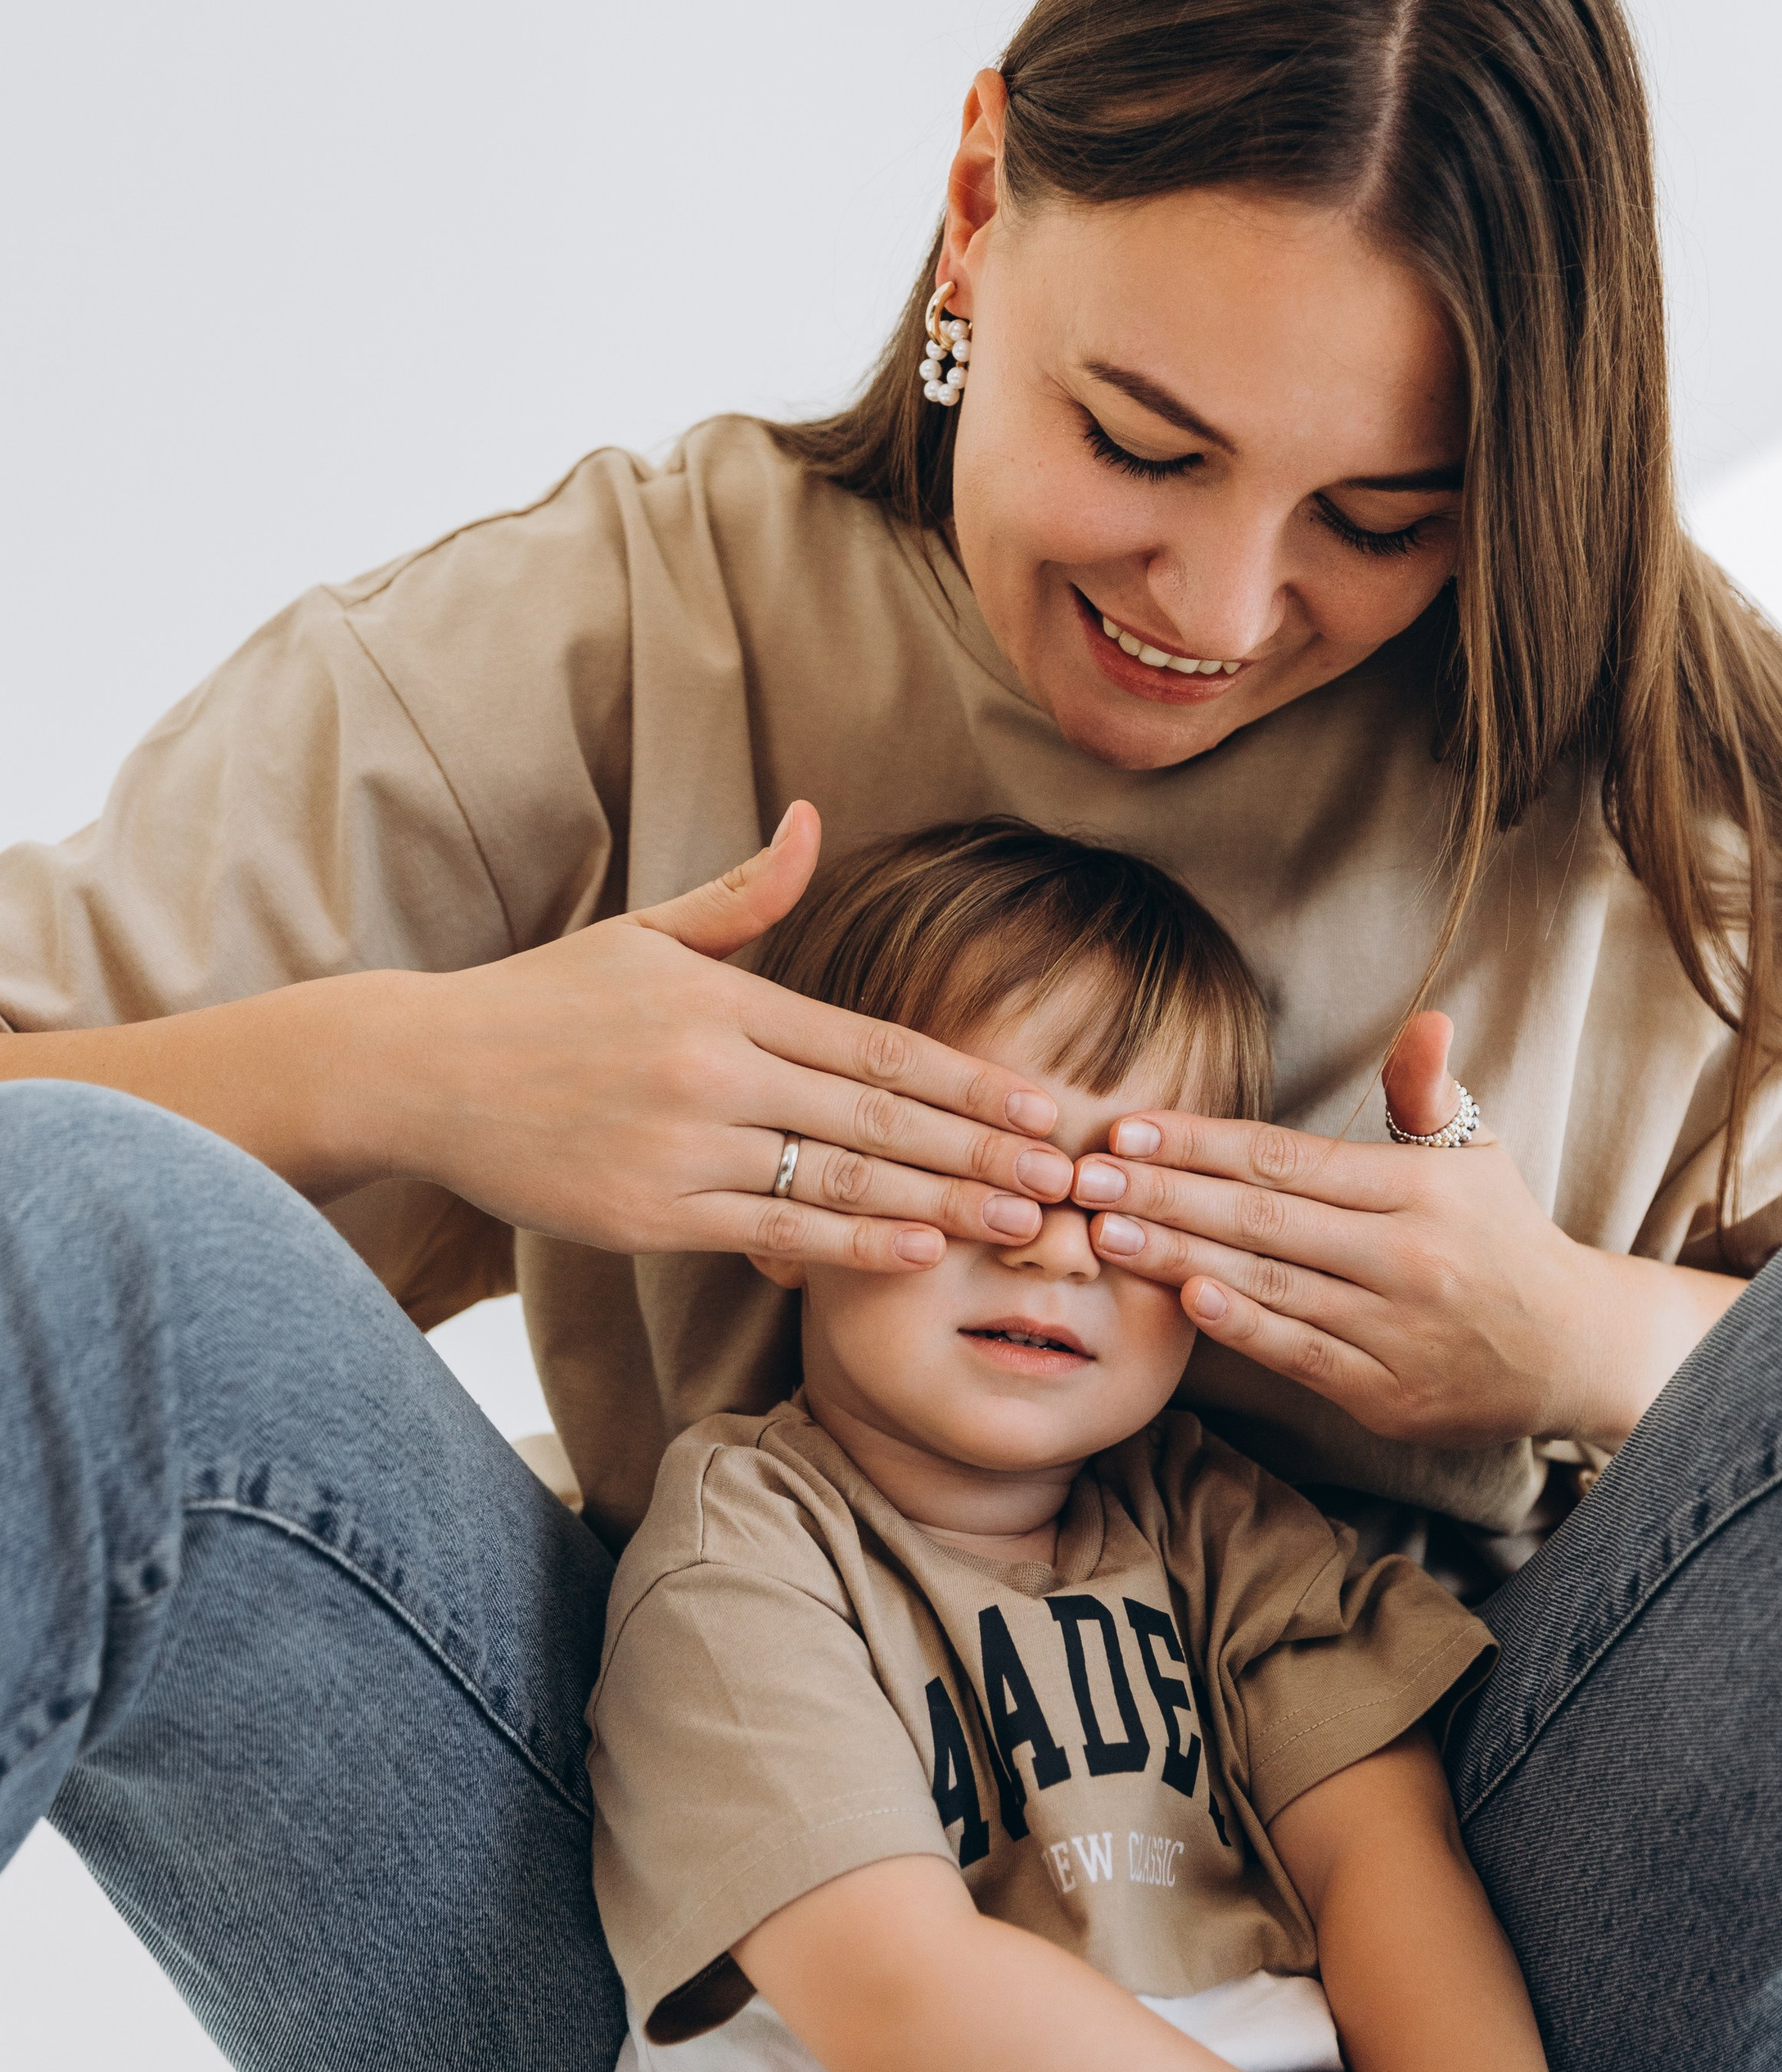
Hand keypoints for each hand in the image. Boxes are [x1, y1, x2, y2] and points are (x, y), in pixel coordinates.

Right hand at [376, 801, 1074, 1262]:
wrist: (424, 1073)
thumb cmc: (541, 1002)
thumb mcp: (645, 932)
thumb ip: (743, 896)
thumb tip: (812, 820)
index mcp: (726, 1000)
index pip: (876, 1047)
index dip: (968, 1080)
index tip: (1041, 1105)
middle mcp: (714, 1070)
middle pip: (878, 1117)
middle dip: (983, 1148)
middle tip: (1067, 1175)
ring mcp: (683, 1146)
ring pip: (838, 1181)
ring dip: (942, 1202)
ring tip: (1021, 1221)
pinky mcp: (649, 1213)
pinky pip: (771, 1232)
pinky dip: (851, 1246)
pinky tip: (918, 1250)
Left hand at [1068, 1013, 1744, 1448]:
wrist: (1577, 1349)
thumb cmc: (1503, 1236)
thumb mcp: (1475, 1152)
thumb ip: (1426, 1090)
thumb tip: (1427, 1019)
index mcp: (1421, 1188)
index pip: (1290, 1158)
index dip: (1204, 1142)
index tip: (1130, 1124)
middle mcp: (1409, 1256)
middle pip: (1264, 1218)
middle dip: (1165, 1192)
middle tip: (1084, 1173)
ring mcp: (1397, 1330)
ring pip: (1269, 1284)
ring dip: (1178, 1255)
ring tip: (1104, 1229)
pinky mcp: (1389, 1393)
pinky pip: (1300, 1353)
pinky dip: (1241, 1326)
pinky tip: (1185, 1297)